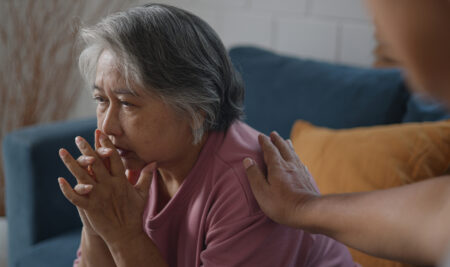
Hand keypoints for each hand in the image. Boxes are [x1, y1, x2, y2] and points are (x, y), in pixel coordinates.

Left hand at [58, 130, 155, 246]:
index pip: (112, 158)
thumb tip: (154, 162)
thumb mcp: (142, 194)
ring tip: (62, 152)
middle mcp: (109, 186)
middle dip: (86, 149)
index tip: (100, 133)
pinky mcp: (90, 208)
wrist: (126, 235)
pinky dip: (67, 189)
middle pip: (96, 163)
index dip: (106, 145)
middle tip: (78, 138)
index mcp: (121, 181)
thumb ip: (146, 177)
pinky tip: (60, 180)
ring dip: (71, 163)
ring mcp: (99, 197)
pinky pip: (76, 197)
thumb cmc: (134, 214)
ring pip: (82, 176)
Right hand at [243, 132, 319, 227]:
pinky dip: (298, 160)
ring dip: (288, 146)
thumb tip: (247, 160)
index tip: (261, 136)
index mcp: (277, 167)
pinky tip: (300, 162)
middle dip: (277, 140)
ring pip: (294, 155)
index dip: (265, 142)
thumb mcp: (262, 191)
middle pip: (283, 149)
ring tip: (287, 141)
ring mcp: (300, 172)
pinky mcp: (307, 180)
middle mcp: (290, 165)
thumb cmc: (282, 204)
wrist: (309, 212)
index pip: (270, 150)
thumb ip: (254, 175)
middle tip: (274, 133)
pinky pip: (301, 165)